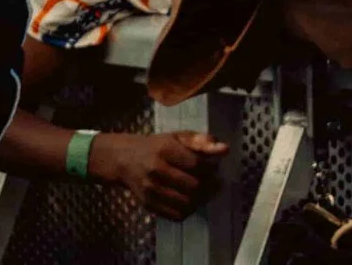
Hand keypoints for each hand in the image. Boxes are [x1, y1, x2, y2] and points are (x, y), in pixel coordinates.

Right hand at [89, 130, 226, 220]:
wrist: (125, 160)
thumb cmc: (157, 146)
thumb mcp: (178, 137)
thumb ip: (202, 141)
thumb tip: (225, 150)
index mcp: (165, 150)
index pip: (197, 164)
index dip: (211, 168)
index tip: (215, 167)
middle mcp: (156, 171)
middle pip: (194, 185)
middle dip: (210, 185)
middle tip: (215, 182)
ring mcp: (151, 190)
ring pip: (186, 203)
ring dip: (202, 199)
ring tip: (205, 191)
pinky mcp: (148, 205)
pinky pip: (176, 214)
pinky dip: (189, 210)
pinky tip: (192, 200)